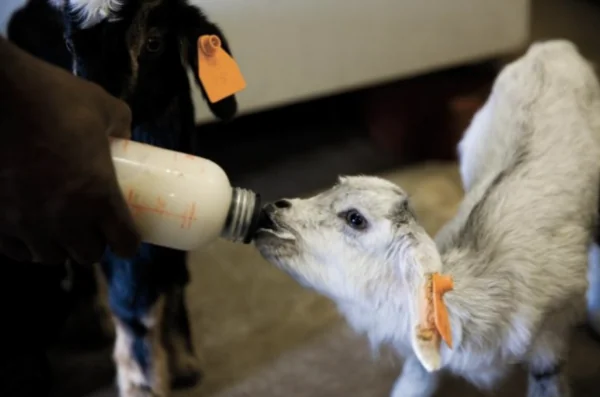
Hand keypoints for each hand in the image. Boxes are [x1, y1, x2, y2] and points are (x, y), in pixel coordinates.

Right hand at [0, 37, 139, 263]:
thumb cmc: (51, 97)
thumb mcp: (102, 105)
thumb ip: (121, 126)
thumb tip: (124, 138)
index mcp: (98, 196)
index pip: (124, 242)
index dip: (128, 242)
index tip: (126, 236)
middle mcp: (64, 218)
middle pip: (88, 255)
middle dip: (94, 243)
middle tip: (93, 226)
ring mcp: (26, 223)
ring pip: (50, 256)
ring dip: (59, 245)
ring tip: (59, 227)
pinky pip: (15, 250)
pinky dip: (25, 244)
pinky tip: (27, 227)